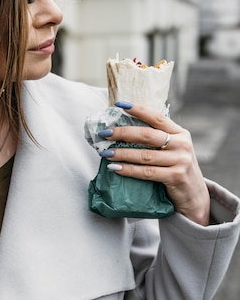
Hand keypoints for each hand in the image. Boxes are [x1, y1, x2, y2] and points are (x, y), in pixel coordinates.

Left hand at [98, 102, 209, 225]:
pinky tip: (115, 168)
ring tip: (105, 153)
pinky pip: (146, 172)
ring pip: (144, 155)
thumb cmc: (177, 169)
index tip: (119, 104)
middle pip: (147, 135)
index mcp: (180, 133)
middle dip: (123, 133)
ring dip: (122, 153)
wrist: (194, 195)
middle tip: (105, 133)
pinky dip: (128, 170)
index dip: (138, 109)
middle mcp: (182, 144)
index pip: (157, 117)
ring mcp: (180, 160)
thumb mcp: (174, 150)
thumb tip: (125, 130)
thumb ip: (158, 139)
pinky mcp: (175, 177)